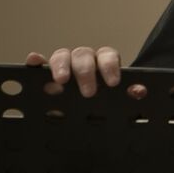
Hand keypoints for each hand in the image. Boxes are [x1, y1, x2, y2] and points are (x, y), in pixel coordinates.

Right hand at [26, 47, 143, 99]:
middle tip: (89, 92)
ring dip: (62, 66)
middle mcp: (83, 60)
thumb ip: (127, 96)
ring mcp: (64, 65)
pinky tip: (34, 61)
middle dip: (86, 72)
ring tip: (62, 81)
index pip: (107, 56)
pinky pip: (40, 63)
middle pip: (83, 55)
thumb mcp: (116, 103)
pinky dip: (36, 61)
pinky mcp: (45, 75)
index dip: (110, 66)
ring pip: (62, 55)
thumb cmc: (103, 105)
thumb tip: (139, 91)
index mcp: (103, 63)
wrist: (84, 118)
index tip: (113, 83)